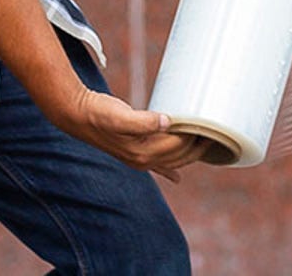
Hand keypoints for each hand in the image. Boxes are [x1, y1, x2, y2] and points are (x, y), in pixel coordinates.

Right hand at [53, 89, 211, 181]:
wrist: (76, 115)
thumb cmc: (98, 112)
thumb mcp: (120, 115)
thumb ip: (144, 121)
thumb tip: (168, 121)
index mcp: (142, 152)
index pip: (178, 145)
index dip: (194, 133)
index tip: (208, 120)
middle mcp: (142, 160)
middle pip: (179, 156)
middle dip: (198, 145)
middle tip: (215, 129)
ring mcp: (138, 158)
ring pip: (172, 160)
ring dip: (190, 153)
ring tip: (207, 141)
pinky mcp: (133, 152)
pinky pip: (156, 166)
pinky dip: (169, 171)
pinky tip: (176, 179)